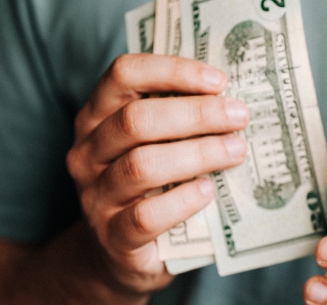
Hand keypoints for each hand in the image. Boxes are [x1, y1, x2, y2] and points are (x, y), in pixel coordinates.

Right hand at [66, 54, 247, 295]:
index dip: (173, 71)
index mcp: (97, 116)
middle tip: (239, 117)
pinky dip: (182, 201)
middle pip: (136, 120)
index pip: (124, 74)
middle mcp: (88, 152)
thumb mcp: (157, 145)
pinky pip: (145, 216)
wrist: (122, 255)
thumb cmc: (151, 187)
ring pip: (141, 166)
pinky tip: (208, 191)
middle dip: (196, 114)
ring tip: (236, 151)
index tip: (219, 81)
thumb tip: (235, 98)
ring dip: (197, 154)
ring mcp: (95, 196)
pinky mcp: (112, 237)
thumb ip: (181, 119)